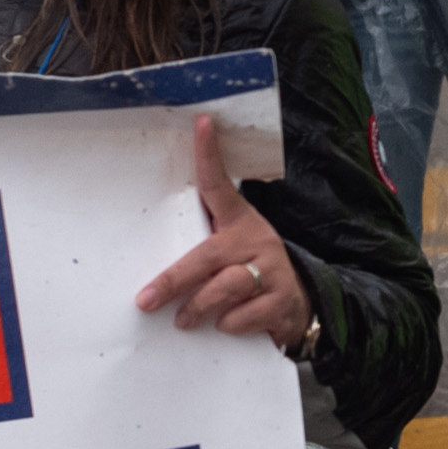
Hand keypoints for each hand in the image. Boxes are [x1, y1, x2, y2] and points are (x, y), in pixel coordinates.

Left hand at [135, 113, 315, 345]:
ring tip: (184, 320)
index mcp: (239, 222)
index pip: (220, 184)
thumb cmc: (251, 274)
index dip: (210, 154)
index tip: (201, 123)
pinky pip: (241, 317)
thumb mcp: (232, 252)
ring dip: (198, 309)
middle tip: (147, 300)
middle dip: (173, 281)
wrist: (301, 304)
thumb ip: (202, 252)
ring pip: (224, 289)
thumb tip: (153, 273)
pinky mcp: (280, 301)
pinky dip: (228, 325)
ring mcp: (270, 271)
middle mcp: (255, 241)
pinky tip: (226, 325)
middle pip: (207, 256)